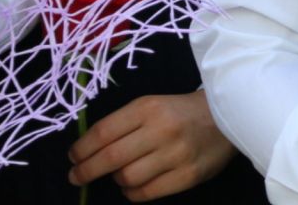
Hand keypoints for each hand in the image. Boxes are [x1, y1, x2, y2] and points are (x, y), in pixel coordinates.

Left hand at [68, 92, 236, 200]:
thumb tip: (88, 149)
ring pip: (127, 178)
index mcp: (148, 108)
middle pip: (111, 158)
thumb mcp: (151, 105)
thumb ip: (123, 124)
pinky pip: (147, 193)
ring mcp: (175, 155)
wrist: (224, 115)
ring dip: (115, 179)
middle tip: (75, 176)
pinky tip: (132, 186)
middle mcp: (160, 130)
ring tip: (117, 174)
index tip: (73, 157)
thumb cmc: (178, 111)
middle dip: (86, 170)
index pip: (104, 132)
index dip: (82, 148)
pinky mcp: (188, 176)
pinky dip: (132, 193)